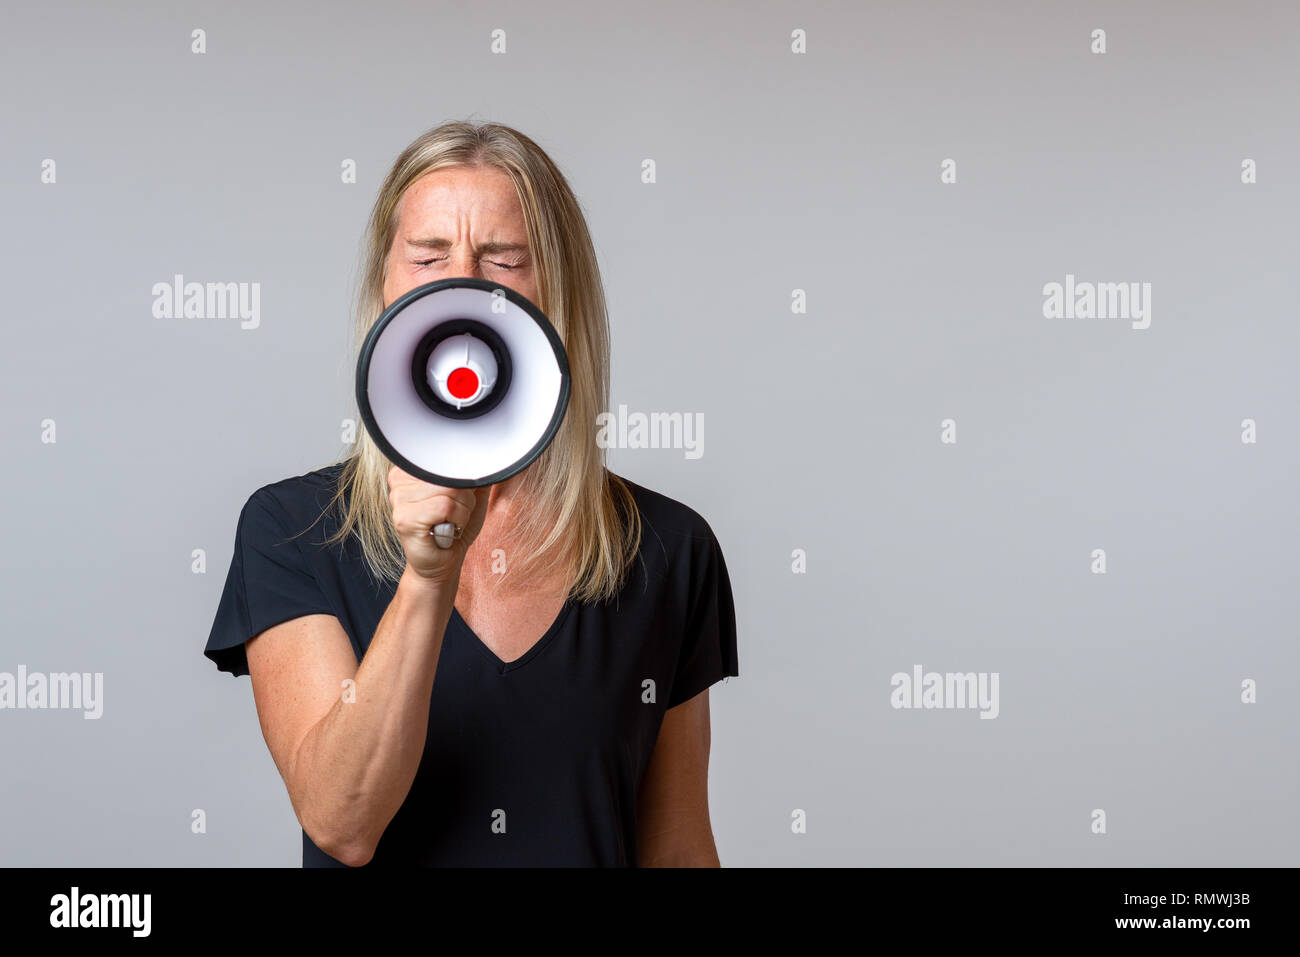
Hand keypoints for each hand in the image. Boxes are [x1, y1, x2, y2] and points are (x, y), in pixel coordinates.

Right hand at [387, 465, 490, 585]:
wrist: (441, 564)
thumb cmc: (454, 529)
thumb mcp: (471, 495)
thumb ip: (475, 473)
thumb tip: (491, 457)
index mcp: (412, 470)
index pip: (448, 457)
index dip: (461, 478)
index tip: (455, 496)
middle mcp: (400, 481)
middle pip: (451, 473)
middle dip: (464, 497)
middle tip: (453, 514)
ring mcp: (399, 499)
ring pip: (451, 490)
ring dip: (462, 510)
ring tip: (449, 522)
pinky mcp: (405, 519)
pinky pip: (446, 507)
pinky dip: (458, 519)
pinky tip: (447, 530)